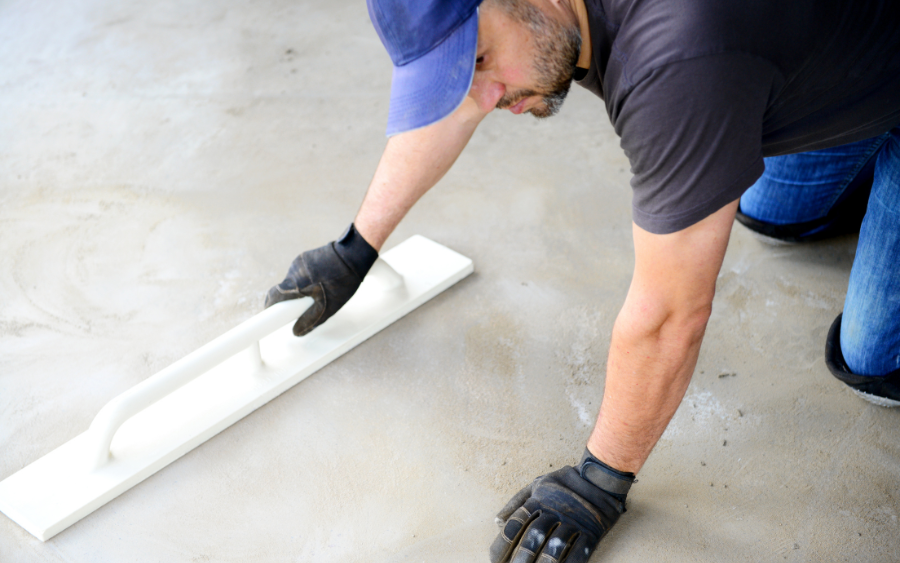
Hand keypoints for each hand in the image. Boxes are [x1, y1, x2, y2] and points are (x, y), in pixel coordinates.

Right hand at [265, 224, 377, 335]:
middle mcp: (294, 270)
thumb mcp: (329, 306)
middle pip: (284, 289)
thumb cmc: (343, 279)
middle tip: (306, 307)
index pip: (273, 296)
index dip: (271, 307)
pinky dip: (308, 280)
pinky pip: (301, 273)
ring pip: (294, 281)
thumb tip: (298, 331)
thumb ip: (311, 320)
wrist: (354, 253)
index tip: (271, 315)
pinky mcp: (307, 257)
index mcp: (295, 282)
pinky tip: (324, 282)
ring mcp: (300, 261)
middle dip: (292, 300)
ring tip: (322, 292)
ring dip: (302, 290)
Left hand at [490, 450, 633, 562]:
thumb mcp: (537, 485)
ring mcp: (574, 521)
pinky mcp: (591, 530)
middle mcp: (554, 511)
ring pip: (557, 545)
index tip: (494, 560)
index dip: (503, 542)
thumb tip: (497, 522)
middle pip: (535, 536)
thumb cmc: (564, 483)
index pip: (516, 522)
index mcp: (538, 500)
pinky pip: (580, 550)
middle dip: (522, 556)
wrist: (599, 477)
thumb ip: (516, 502)